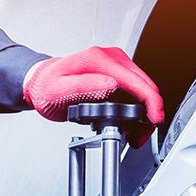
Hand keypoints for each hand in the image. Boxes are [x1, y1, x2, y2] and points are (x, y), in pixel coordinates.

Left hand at [23, 47, 163, 147]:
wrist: (41, 83)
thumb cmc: (47, 88)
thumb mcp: (60, 91)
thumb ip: (85, 87)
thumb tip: (111, 85)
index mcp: (100, 60)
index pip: (137, 82)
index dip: (150, 104)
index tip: (153, 121)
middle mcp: (111, 58)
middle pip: (145, 87)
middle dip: (148, 114)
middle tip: (139, 137)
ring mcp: (116, 65)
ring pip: (143, 91)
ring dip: (143, 114)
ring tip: (132, 134)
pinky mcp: (117, 73)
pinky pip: (135, 92)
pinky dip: (136, 109)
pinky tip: (126, 123)